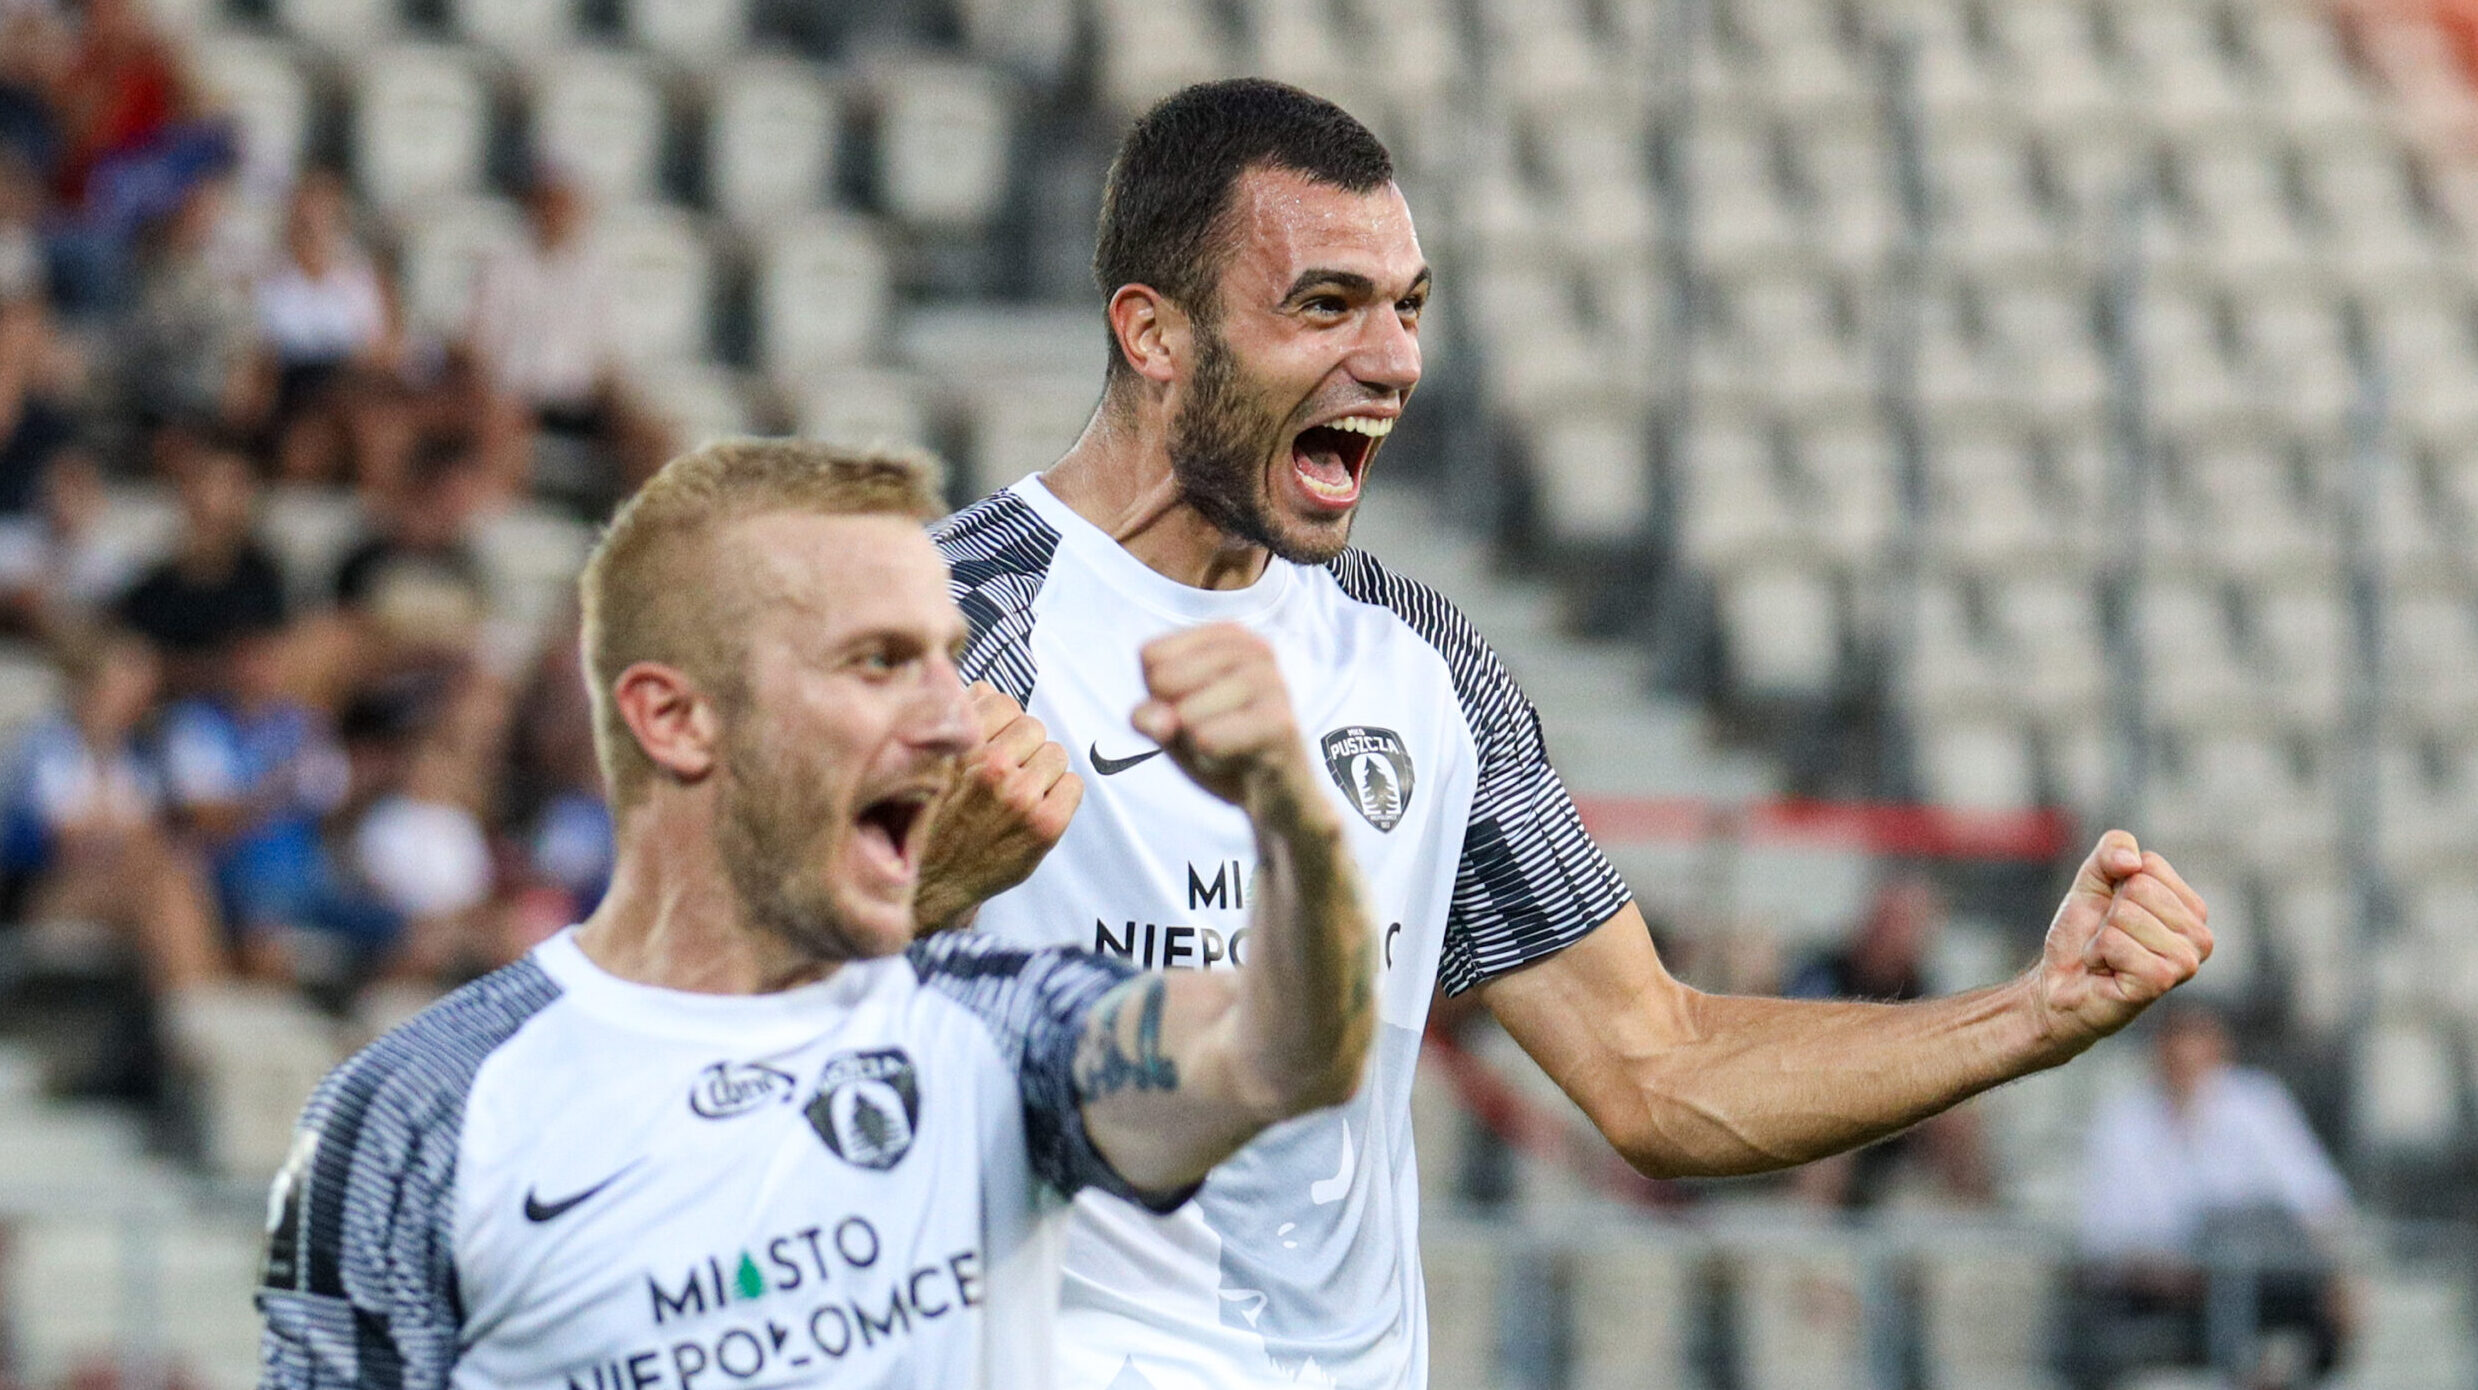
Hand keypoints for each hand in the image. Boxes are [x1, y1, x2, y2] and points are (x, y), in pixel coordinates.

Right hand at [911, 682, 1081, 932]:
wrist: (931, 884)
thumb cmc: (931, 821)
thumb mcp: (931, 764)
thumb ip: (957, 724)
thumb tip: (985, 690)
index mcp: (961, 747)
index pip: (1002, 702)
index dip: (1000, 723)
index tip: (993, 743)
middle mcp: (991, 769)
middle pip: (1033, 726)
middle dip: (1023, 746)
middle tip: (1008, 773)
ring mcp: (1021, 798)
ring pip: (1056, 753)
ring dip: (1043, 770)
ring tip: (1020, 793)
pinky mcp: (1045, 825)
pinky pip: (1073, 785)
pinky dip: (1060, 794)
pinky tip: (1037, 809)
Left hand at [1132, 624, 1316, 809]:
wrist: (1277, 797)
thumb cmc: (1223, 749)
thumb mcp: (1173, 728)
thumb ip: (1151, 716)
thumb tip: (1153, 717)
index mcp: (1228, 637)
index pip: (1151, 655)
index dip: (1160, 696)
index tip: (1198, 708)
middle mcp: (1253, 650)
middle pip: (1164, 680)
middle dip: (1177, 720)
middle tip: (1216, 732)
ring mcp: (1270, 683)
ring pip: (1185, 713)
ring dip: (1195, 744)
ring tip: (1231, 746)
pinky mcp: (1278, 723)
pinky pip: (1207, 740)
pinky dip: (1210, 760)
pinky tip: (1239, 760)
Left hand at [2033, 830, 2211, 1055]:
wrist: (2059, 986)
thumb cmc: (2084, 935)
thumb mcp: (2094, 880)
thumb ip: (2113, 849)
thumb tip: (2133, 861)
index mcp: (2192, 909)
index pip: (2149, 865)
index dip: (2116, 885)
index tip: (2114, 913)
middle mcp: (2200, 936)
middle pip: (2138, 888)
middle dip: (2109, 912)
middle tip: (2109, 940)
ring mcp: (2185, 961)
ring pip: (2126, 914)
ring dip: (2102, 936)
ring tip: (2109, 958)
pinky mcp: (2161, 980)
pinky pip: (2114, 941)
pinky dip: (2097, 953)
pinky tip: (2106, 972)